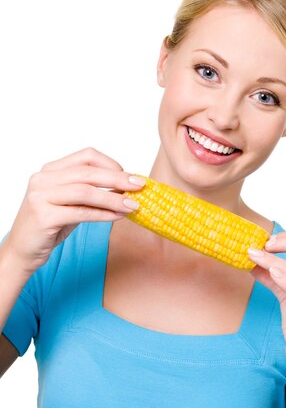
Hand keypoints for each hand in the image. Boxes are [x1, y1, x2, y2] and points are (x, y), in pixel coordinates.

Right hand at [5, 147, 144, 274]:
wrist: (24, 250)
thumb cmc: (51, 225)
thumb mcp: (72, 203)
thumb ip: (92, 192)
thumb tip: (126, 187)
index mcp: (50, 170)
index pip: (86, 156)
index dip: (111, 164)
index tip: (130, 176)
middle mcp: (43, 178)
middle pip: (88, 172)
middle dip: (118, 178)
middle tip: (140, 186)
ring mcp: (40, 196)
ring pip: (85, 192)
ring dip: (114, 198)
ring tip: (133, 205)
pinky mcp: (43, 216)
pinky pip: (81, 213)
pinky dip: (104, 214)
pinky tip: (118, 216)